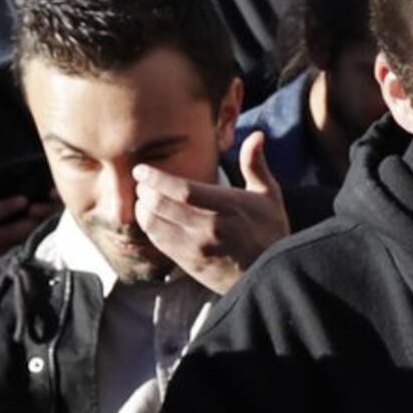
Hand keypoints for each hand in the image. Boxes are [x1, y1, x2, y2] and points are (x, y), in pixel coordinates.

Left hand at [133, 147, 289, 293]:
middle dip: (145, 191)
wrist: (271, 277)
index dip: (156, 178)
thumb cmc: (270, 232)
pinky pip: (159, 243)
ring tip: (144, 199)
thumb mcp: (269, 196)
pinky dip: (149, 228)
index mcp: (228, 207)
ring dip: (143, 209)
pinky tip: (151, 218)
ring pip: (155, 225)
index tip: (142, 170)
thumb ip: (255, 164)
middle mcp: (210, 228)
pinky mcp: (190, 263)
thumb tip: (256, 134)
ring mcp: (198, 248)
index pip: (182, 190)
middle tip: (141, 182)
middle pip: (162, 205)